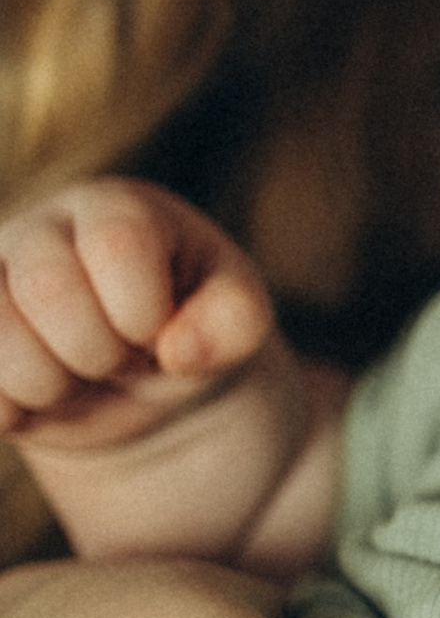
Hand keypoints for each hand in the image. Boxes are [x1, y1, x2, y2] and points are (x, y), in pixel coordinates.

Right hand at [0, 188, 275, 463]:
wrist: (139, 388)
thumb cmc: (192, 330)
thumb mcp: (238, 319)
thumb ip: (234, 320)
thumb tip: (177, 350)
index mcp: (114, 208)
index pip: (116, 243)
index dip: (141, 309)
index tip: (155, 333)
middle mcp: (39, 232)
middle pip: (48, 287)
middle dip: (96, 350)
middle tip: (117, 361)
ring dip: (47, 382)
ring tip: (75, 380)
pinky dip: (6, 409)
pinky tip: (36, 404)